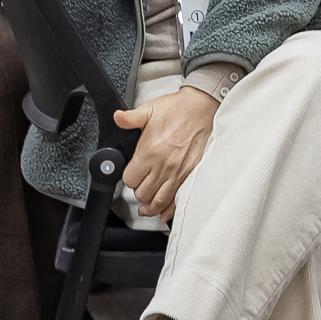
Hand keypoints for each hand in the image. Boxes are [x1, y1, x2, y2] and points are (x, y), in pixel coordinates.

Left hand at [113, 86, 217, 222]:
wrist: (203, 107)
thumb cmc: (178, 109)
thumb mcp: (150, 110)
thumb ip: (130, 118)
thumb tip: (117, 118)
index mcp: (149, 152)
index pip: (130, 180)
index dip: (129, 179)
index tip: (132, 175)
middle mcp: (163, 166)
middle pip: (142, 194)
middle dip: (139, 192)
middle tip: (141, 186)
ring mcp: (178, 172)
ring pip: (159, 201)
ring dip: (150, 206)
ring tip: (146, 208)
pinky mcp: (191, 173)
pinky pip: (178, 199)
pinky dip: (169, 209)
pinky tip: (164, 212)